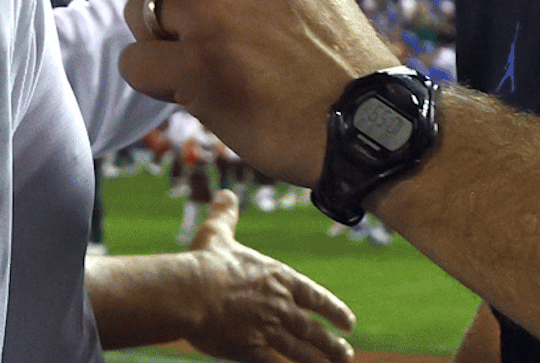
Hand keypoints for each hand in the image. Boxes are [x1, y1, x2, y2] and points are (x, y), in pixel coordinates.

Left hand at [122, 0, 396, 184]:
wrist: (367, 123)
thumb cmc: (334, 61)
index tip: (242, 25)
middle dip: (181, 22)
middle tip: (229, 57)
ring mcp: (212, 11)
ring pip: (141, 17)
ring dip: (166, 49)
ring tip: (216, 74)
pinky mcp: (195, 64)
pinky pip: (135, 63)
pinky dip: (158, 85)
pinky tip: (204, 97)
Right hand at [184, 190, 355, 362]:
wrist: (190, 291)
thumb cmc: (204, 261)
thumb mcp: (217, 233)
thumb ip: (226, 214)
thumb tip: (226, 193)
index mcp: (277, 277)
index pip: (314, 296)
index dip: (333, 309)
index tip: (349, 322)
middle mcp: (279, 304)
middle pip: (311, 328)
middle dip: (330, 342)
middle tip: (346, 353)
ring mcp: (268, 328)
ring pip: (300, 349)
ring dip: (318, 359)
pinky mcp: (251, 350)